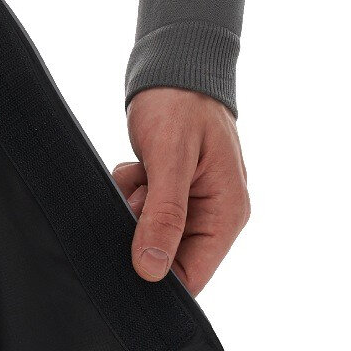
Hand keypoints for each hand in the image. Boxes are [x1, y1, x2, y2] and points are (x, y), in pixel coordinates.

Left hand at [112, 87, 249, 296]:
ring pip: (147, 231)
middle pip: (166, 254)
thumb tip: (151, 270)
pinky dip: (128, 192)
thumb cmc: (179, 107)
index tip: (124, 262)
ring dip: (131, 208)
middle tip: (134, 197)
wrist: (172, 71)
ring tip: (138, 174)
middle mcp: (212, 213)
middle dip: (139, 232)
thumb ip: (164, 215)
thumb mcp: (171, 161)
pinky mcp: (169, 192)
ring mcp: (190, 203)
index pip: (194, 275)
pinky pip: (140, 210)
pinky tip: (135, 168)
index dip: (159, 279)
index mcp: (226, 212)